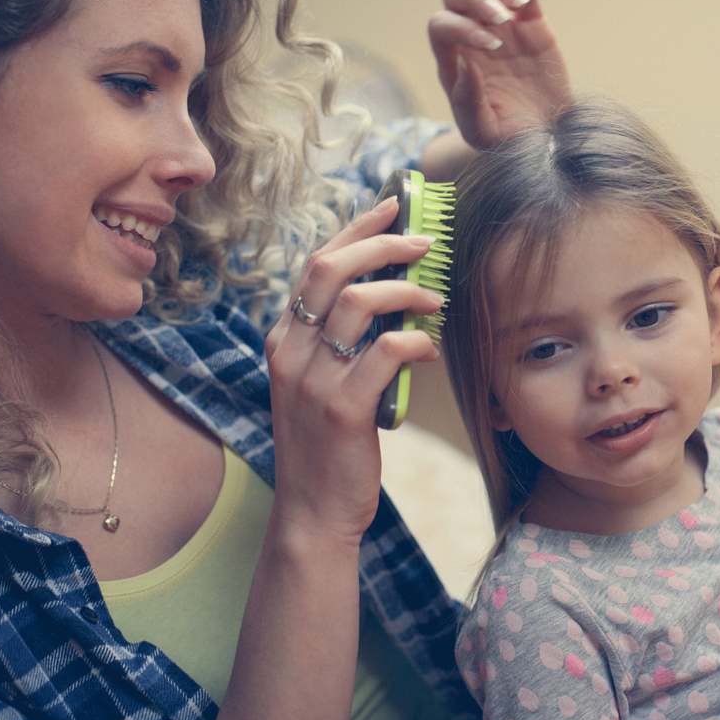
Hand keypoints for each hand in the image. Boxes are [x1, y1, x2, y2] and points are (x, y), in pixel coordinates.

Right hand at [263, 197, 443, 542]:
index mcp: (284, 341)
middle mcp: (290, 353)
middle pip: (331, 268)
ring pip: (357, 303)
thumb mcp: (321, 384)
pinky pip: (384, 353)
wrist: (313, 512)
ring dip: (405, 291)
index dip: (356, 229)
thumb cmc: (329, 446)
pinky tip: (429, 352)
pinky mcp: (342, 410)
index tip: (393, 206)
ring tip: (435, 301)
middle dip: (382, 244)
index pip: (316, 264)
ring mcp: (312, 381)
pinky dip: (415, 342)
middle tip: (425, 241)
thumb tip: (395, 295)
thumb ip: (342, 342)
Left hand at [429, 0, 570, 148]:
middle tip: (501, 20)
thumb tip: (465, 60)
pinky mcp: (529, 24)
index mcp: (455, 62)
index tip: (493, 47)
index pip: (442, 27)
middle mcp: (472, 39)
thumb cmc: (507, 140)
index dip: (462, 28)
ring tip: (521, 6)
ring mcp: (501, 28)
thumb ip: (468, 100)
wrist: (543, 139)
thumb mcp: (483, 130)